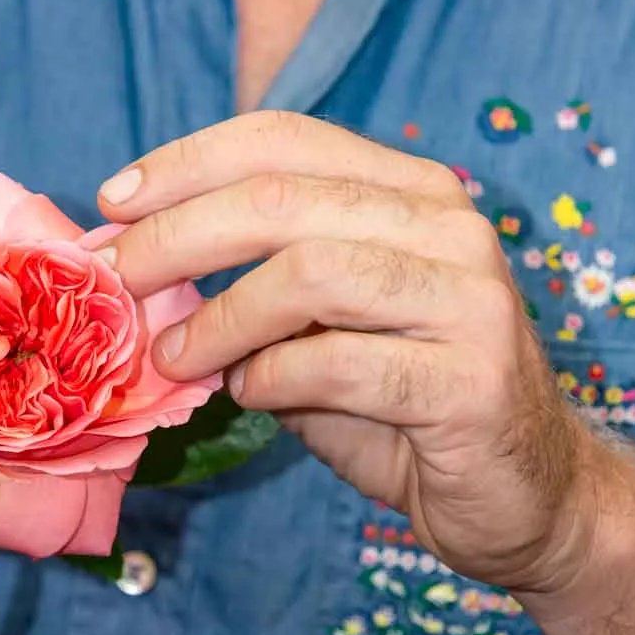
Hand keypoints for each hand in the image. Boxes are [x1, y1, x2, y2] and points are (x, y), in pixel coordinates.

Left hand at [96, 112, 602, 596]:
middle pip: (281, 198)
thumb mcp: (322, 331)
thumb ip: (256, 292)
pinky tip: (247, 394)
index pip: (285, 139)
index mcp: (412, 194)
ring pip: (309, 272)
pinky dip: (270, 378)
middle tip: (116, 280)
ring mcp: (469, 301)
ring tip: (174, 356)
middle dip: (177, 236)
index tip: (113, 201)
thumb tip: (141, 269)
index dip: (187, 163)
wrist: (522, 494)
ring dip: (220, 317)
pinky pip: (337, 362)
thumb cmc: (404, 407)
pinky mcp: (471, 381)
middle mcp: (450, 229)